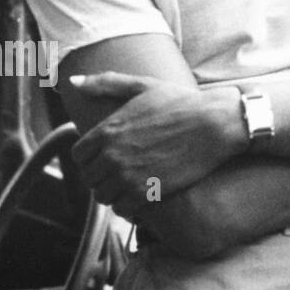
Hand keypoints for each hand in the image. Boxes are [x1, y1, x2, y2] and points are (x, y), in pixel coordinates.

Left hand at [69, 73, 245, 215]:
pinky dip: (127, 205)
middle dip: (102, 175)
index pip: (79, 155)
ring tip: (129, 185)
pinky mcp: (146, 192)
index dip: (91, 157)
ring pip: (103, 196)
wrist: (216, 125)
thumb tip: (74, 81)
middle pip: (89, 178)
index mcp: (107, 130)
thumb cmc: (182, 103)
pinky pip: (121, 209)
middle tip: (120, 171)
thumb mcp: (144, 86)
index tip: (106, 156)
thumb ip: (106, 83)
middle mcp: (112, 155)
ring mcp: (128, 176)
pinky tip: (140, 195)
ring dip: (113, 192)